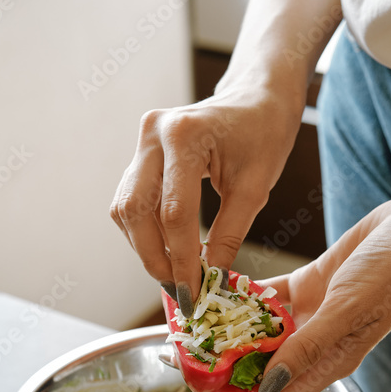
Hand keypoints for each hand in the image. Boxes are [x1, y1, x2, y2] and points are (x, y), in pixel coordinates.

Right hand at [109, 82, 302, 315]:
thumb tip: (210, 280)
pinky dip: (146, 232)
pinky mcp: (140, 154)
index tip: (193, 293)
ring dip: (146, 247)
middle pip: (135, 211)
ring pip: (126, 209)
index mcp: (185, 135)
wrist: (257, 99)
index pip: (174, 213)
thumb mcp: (256, 188)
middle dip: (154, 258)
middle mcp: (153, 134)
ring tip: (174, 274)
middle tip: (178, 289)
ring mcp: (141, 142)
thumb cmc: (264, 135)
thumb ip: (229, 235)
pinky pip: (131, 201)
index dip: (181, 259)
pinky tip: (168, 251)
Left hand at [188, 196, 390, 391]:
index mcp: (331, 362)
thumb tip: (265, 386)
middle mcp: (318, 344)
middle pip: (262, 369)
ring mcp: (313, 316)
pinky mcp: (311, 287)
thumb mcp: (344, 314)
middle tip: (186, 362)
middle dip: (226, 371)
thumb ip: (304, 351)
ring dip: (231, 333)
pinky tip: (220, 292)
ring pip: (262, 334)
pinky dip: (246, 298)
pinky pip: (270, 300)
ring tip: (195, 328)